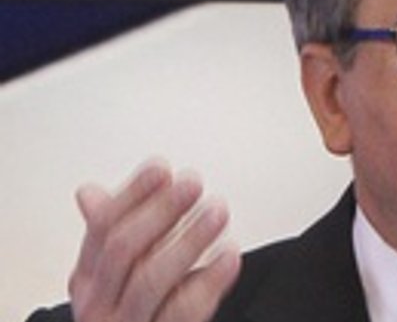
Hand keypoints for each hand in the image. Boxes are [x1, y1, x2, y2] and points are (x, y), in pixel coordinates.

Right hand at [67, 161, 240, 321]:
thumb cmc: (137, 314)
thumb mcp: (116, 276)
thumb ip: (110, 235)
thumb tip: (89, 193)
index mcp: (87, 280)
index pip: (102, 227)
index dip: (133, 194)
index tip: (162, 168)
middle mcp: (101, 304)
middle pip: (123, 249)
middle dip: (160, 211)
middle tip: (192, 184)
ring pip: (151, 279)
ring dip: (188, 239)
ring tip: (217, 211)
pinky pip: (184, 310)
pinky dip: (211, 280)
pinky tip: (230, 256)